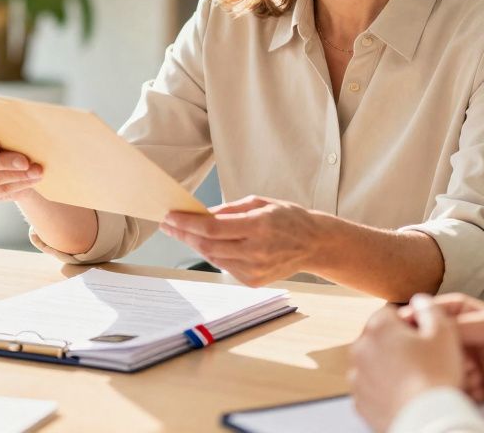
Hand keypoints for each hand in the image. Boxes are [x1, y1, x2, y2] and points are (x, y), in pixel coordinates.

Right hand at [0, 127, 43, 201]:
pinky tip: (32, 180)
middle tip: (26, 162)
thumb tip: (23, 132)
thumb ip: (4, 131)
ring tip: (36, 171)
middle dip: (5, 162)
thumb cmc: (6, 138)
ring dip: (17, 175)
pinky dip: (18, 185)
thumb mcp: (3, 131)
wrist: (12, 159)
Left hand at [159, 195, 319, 285]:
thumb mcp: (259, 202)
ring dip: (195, 244)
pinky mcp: (253, 281)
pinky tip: (208, 244)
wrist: (314, 244)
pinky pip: (224, 267)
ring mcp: (255, 270)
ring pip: (213, 258)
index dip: (187, 223)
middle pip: (207, 245)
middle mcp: (256, 251)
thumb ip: (229, 209)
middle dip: (184, 234)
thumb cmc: (287, 218)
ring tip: (183, 232)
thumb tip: (201, 214)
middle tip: (169, 224)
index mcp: (258, 227)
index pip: (212, 228)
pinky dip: (213, 254)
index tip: (169, 216)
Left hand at [350, 297, 465, 431]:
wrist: (427, 421)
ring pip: (374, 364)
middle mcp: (360, 349)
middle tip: (422, 360)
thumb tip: (421, 300)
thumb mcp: (444, 333)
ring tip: (414, 380)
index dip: (410, 323)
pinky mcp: (359, 401)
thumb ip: (431, 309)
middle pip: (379, 338)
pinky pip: (372, 388)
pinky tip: (404, 395)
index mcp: (378, 327)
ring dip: (389, 367)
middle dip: (397, 345)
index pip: (390, 313)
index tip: (424, 338)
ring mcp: (356, 377)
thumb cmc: (437, 376)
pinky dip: (384, 390)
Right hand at [407, 293, 483, 402]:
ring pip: (441, 366)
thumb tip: (426, 327)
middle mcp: (462, 336)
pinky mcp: (472, 384)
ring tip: (475, 377)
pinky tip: (480, 389)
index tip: (406, 330)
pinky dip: (463, 389)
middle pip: (433, 343)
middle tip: (460, 361)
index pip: (432, 312)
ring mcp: (465, 360)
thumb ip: (456, 325)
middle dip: (442, 354)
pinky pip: (454, 386)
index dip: (418, 320)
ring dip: (455, 373)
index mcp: (464, 313)